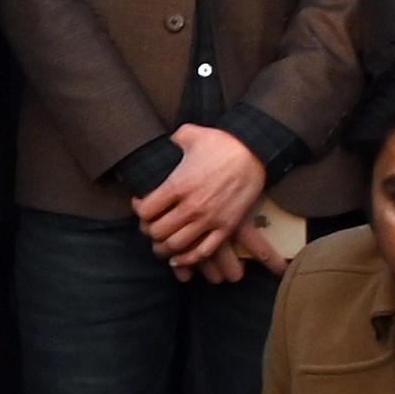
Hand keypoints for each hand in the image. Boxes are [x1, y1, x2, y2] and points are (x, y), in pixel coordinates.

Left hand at [133, 123, 268, 278]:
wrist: (254, 152)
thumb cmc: (222, 142)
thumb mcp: (190, 135)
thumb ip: (172, 140)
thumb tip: (165, 141)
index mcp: (178, 185)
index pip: (146, 210)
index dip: (140, 209)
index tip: (141, 206)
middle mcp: (192, 206)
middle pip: (158, 231)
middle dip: (150, 231)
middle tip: (150, 226)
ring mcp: (210, 219)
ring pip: (177, 245)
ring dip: (165, 247)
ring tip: (161, 243)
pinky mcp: (226, 227)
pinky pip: (203, 251)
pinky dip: (188, 259)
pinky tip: (178, 258)